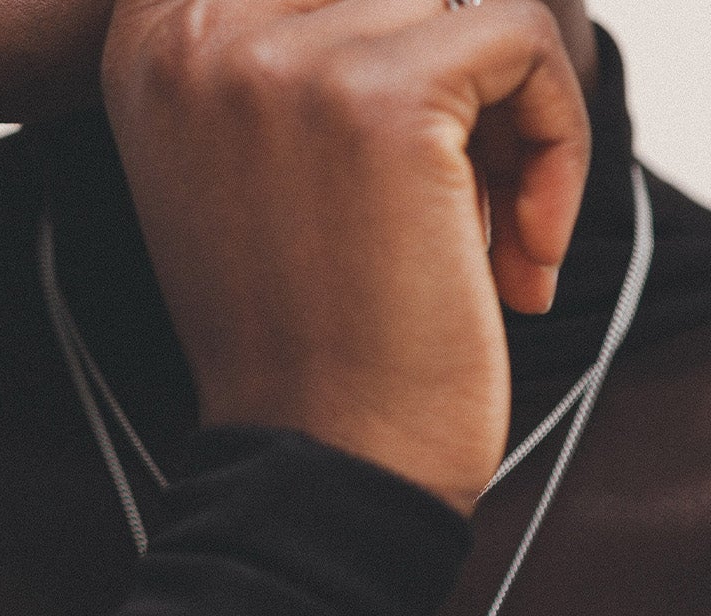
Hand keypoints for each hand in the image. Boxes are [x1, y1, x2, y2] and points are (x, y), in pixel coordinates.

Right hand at [99, 0, 589, 513]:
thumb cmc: (306, 350)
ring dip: (503, 125)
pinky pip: (527, 39)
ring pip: (463, 4)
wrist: (321, 472)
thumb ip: (297, 59)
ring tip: (482, 248)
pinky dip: (560, 145)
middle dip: (451, 77)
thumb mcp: (257, 176)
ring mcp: (286, 58)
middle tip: (466, 196)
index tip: (423, 145)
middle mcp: (194, 32)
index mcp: (150, 47)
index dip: (391, 38)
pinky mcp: (388, 96)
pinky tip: (525, 258)